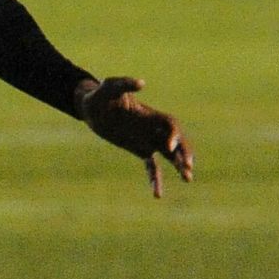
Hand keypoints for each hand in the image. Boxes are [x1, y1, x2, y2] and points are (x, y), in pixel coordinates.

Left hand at [75, 77, 193, 198]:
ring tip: (188, 179)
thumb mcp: (109, 87)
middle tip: (188, 168)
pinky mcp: (139, 148)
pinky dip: (155, 179)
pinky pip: (152, 166)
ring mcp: (148, 139)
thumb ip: (124, 83)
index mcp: (149, 114)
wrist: (90, 107)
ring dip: (179, 166)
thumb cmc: (100, 94)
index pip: (170, 125)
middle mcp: (153, 127)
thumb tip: (141, 83)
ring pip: (170, 155)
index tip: (167, 148)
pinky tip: (157, 194)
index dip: (173, 135)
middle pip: (177, 141)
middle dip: (184, 153)